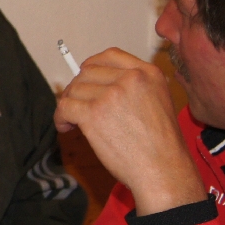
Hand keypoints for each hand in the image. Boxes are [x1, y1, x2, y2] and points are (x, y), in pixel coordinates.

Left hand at [55, 47, 203, 214]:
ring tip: (72, 121)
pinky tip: (66, 127)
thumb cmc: (161, 146)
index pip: (110, 55)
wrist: (163, 169)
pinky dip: (60, 117)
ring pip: (75, 90)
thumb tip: (99, 85)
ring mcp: (112, 94)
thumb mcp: (158, 102)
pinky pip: (65, 106)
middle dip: (78, 88)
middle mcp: (131, 78)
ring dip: (69, 105)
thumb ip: (134, 88)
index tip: (86, 79)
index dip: (92, 67)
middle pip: (88, 72)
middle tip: (77, 105)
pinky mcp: (94, 113)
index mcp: (148, 73)